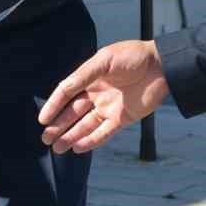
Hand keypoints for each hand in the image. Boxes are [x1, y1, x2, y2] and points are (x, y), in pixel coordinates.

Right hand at [38, 40, 170, 153]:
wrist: (162, 66)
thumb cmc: (133, 56)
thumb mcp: (104, 60)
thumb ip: (83, 75)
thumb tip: (63, 89)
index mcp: (90, 78)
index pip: (66, 93)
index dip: (53, 105)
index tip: (42, 119)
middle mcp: (97, 94)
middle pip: (73, 113)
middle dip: (58, 126)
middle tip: (45, 139)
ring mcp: (109, 107)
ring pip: (85, 125)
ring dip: (71, 136)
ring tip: (57, 148)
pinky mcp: (122, 118)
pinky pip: (104, 132)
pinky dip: (91, 141)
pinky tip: (78, 148)